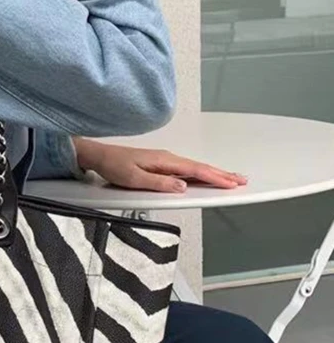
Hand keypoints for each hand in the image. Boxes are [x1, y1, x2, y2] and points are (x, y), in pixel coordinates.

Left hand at [74, 138, 247, 193]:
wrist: (100, 156)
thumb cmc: (114, 166)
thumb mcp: (134, 179)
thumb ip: (159, 183)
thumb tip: (183, 186)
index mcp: (165, 161)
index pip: (196, 171)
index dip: (215, 178)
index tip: (232, 184)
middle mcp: (168, 159)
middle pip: (200, 168)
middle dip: (222, 174)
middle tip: (241, 180)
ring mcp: (165, 161)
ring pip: (194, 168)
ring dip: (213, 173)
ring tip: (230, 179)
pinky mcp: (160, 165)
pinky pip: (186, 169)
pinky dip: (200, 173)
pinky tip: (204, 177)